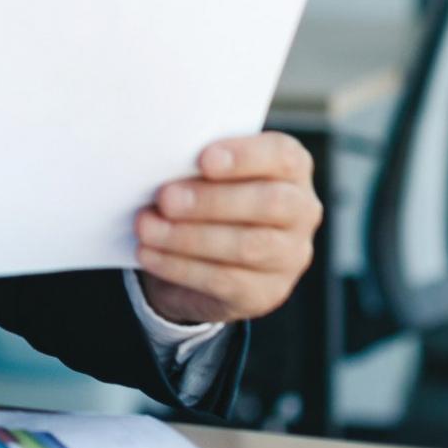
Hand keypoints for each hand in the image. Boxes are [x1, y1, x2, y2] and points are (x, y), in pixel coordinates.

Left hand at [134, 132, 320, 325]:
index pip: (282, 156)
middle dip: (212, 201)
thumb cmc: (207, 197)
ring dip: (189, 237)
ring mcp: (290, 256)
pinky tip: (150, 254)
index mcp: (290, 168)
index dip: (245, 156)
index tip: (204, 159)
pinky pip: (225, 280)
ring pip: (248, 247)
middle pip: (270, 203)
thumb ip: (197, 165)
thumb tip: (161, 163)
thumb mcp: (206, 174)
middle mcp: (301, 211)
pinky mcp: (267, 291)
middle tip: (165, 198)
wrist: (204, 258)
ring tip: (147, 227)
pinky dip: (180, 267)